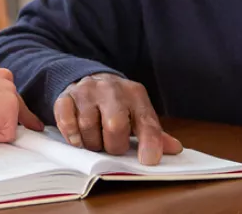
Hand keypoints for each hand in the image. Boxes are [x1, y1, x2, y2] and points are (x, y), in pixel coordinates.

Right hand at [54, 73, 181, 163]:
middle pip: (114, 126)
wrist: (92, 80)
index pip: (147, 122)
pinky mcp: (66, 95)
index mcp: (135, 94)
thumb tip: (175, 149)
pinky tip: (78, 137)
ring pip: (88, 126)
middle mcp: (111, 88)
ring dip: (92, 143)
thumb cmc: (119, 105)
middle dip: (113, 145)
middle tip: (112, 146)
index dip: (149, 144)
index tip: (148, 160)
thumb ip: (154, 133)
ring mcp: (86, 90)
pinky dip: (71, 135)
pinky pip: (66, 120)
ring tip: (95, 139)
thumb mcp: (139, 114)